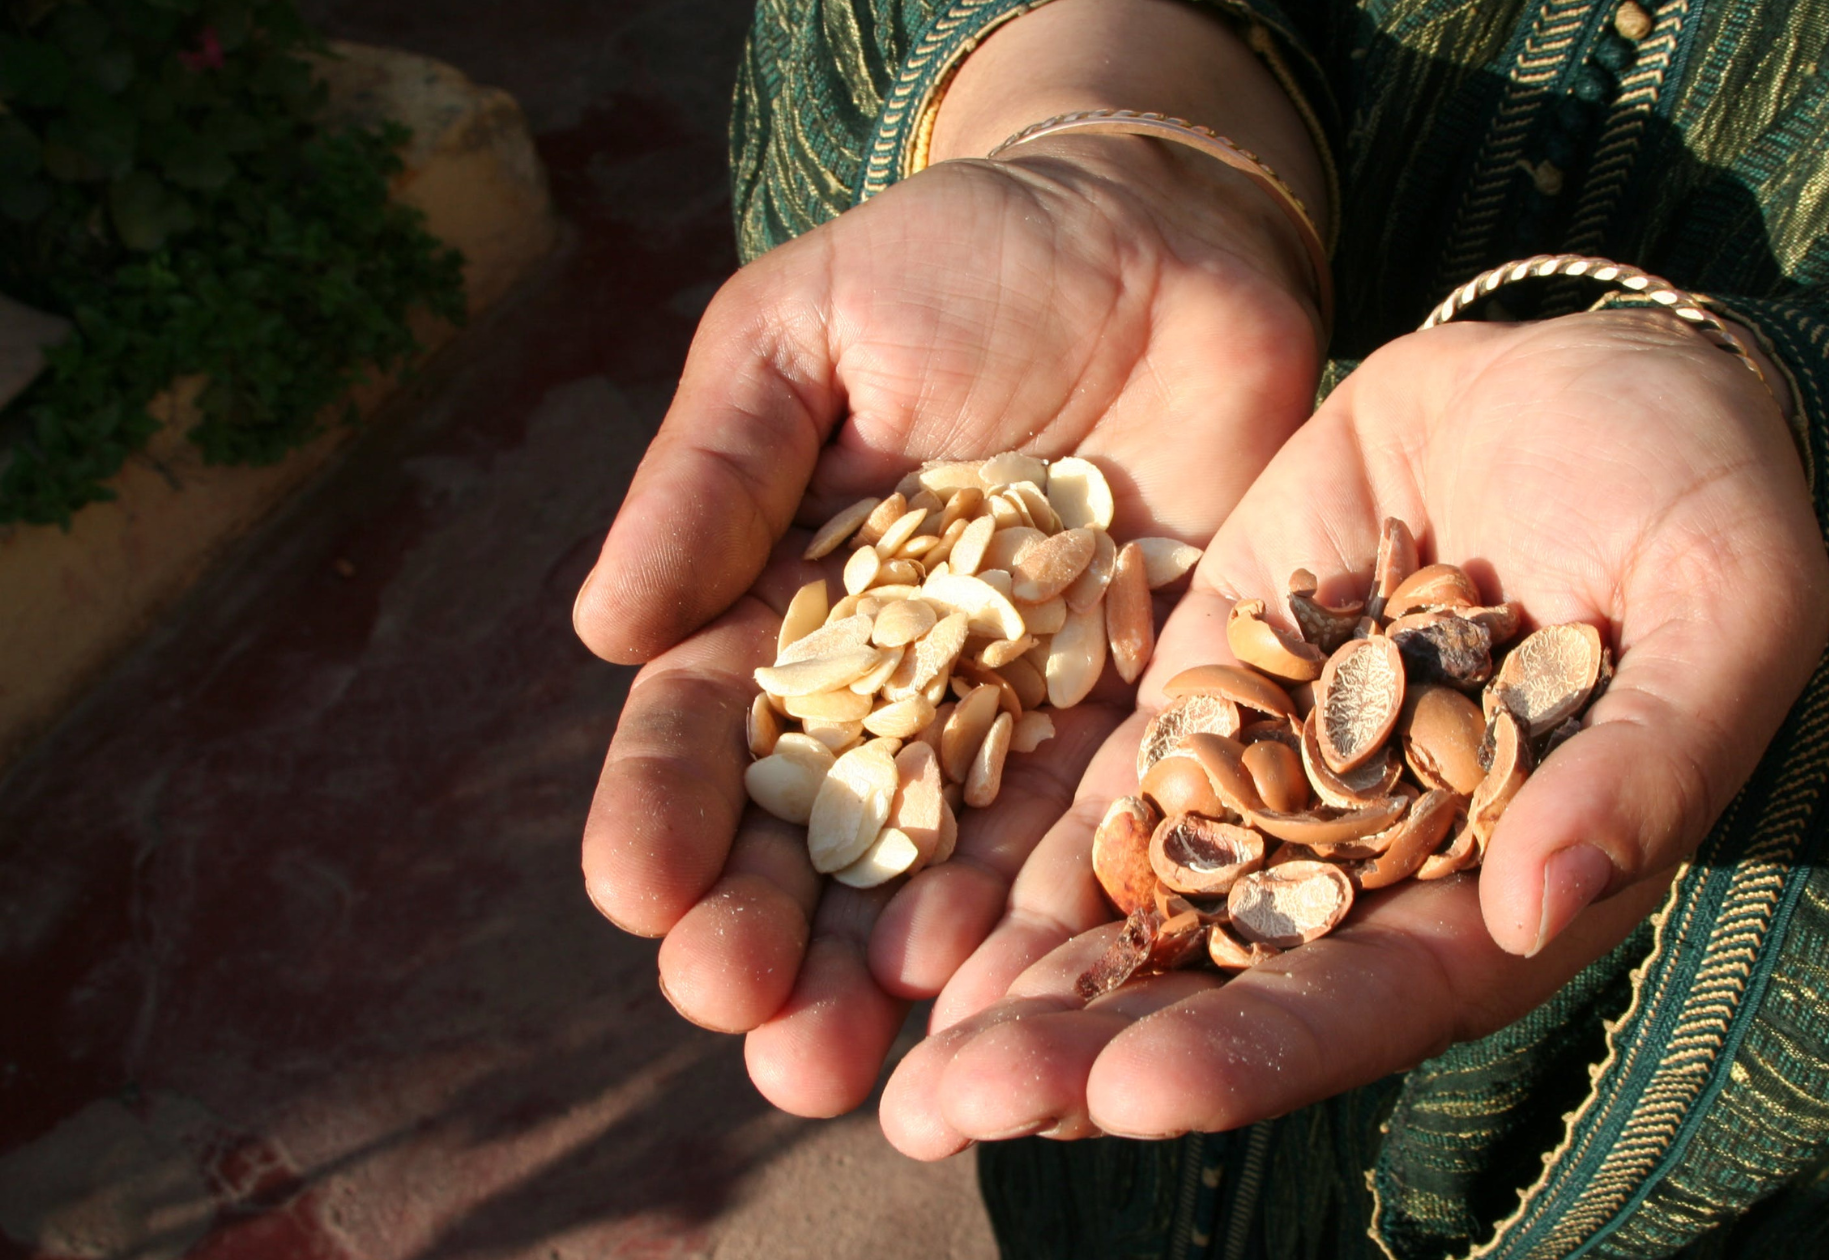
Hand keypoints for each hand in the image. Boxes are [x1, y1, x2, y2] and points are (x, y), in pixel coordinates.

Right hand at [573, 135, 1323, 1118]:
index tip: (638, 891)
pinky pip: (1095, 818)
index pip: (709, 733)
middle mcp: (901, 690)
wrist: (1153, 230)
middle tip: (752, 1028)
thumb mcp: (799, 337)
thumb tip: (604, 633)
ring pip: (951, 862)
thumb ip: (712, 476)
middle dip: (778, 937)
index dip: (669, 814)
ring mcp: (1024, 709)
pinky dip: (1052, 903)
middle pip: (823, 836)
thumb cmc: (953, 264)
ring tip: (860, 1059)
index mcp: (788, 610)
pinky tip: (1009, 981)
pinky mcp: (1147, 702)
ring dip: (903, 966)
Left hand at [882, 310, 1828, 1152]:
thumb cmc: (1708, 499)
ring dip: (1025, 988)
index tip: (1135, 1095)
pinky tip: (914, 913)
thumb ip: (1651, 763)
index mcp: (1505, 883)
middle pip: (1227, 983)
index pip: (1372, 996)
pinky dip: (1024, 854)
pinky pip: (1112, 785)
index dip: (1259, 1051)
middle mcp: (1377, 861)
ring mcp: (1284, 774)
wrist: (1610, 381)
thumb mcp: (1729, 608)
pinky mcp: (1217, 683)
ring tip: (899, 1068)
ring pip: (1145, 904)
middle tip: (948, 1113)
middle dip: (1091, 1053)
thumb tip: (1544, 904)